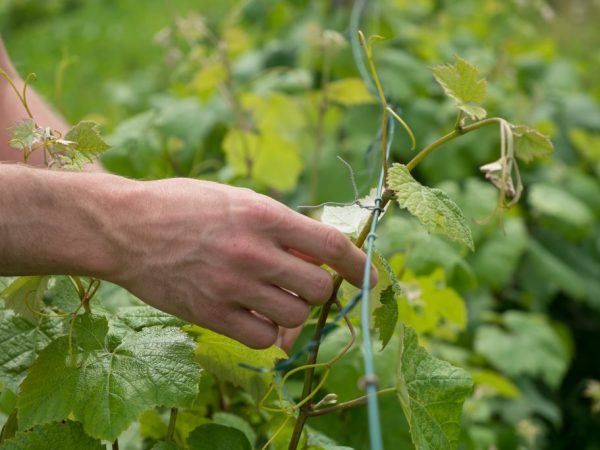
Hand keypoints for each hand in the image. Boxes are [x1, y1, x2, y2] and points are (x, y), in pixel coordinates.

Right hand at [109, 178, 375, 347]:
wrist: (125, 227)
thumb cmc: (184, 206)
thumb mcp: (237, 200)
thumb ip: (280, 226)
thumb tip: (320, 258)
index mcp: (263, 215)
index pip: (331, 245)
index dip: (359, 264)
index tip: (371, 278)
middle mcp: (253, 251)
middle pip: (319, 287)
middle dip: (319, 288)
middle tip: (301, 280)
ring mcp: (231, 285)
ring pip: (296, 315)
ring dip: (294, 310)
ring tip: (272, 295)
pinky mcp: (210, 313)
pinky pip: (265, 339)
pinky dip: (269, 332)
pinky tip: (254, 315)